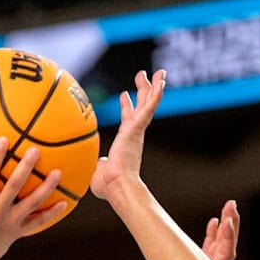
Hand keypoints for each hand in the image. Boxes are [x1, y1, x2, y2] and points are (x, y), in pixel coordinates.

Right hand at [0, 137, 67, 259]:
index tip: (3, 140)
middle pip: (15, 186)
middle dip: (26, 167)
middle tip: (36, 150)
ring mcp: (8, 223)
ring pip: (31, 203)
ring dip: (45, 188)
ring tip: (57, 173)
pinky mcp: (16, 233)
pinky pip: (36, 223)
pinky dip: (50, 214)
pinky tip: (63, 203)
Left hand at [90, 69, 165, 202]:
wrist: (116, 186)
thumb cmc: (108, 186)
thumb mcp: (99, 170)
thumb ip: (99, 164)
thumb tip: (98, 164)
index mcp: (125, 141)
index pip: (127, 120)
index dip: (126, 107)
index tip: (124, 95)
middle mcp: (133, 134)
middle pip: (141, 107)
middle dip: (142, 91)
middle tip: (142, 75)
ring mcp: (136, 131)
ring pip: (147, 104)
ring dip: (152, 87)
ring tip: (158, 72)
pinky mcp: (137, 129)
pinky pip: (149, 108)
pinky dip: (156, 95)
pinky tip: (161, 81)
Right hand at [148, 200, 239, 259]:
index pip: (224, 254)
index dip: (228, 238)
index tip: (226, 221)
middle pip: (228, 245)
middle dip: (231, 224)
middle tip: (231, 205)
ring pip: (222, 243)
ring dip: (226, 225)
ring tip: (228, 206)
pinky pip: (211, 247)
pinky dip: (214, 234)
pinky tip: (214, 221)